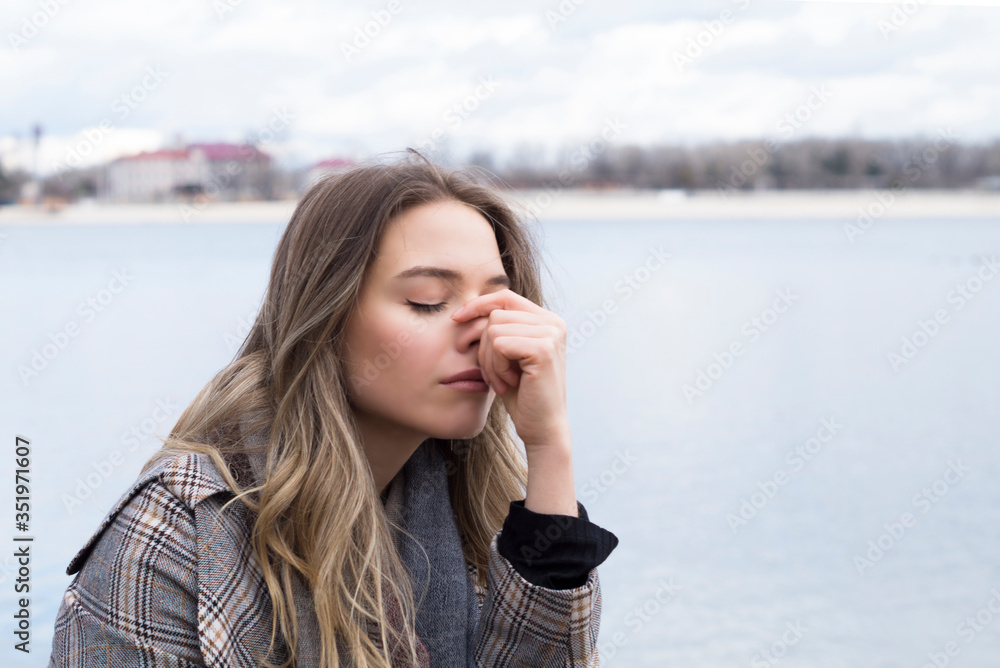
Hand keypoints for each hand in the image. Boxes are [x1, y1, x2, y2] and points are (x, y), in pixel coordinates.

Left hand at [451, 289, 569, 449]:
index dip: (478, 304)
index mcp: (547, 321)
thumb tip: (466, 308)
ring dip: (490, 361)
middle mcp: (553, 323)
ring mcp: (551, 334)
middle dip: (484, 347)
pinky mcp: (543, 348)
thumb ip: (498, 330)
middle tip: (495, 376)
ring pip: (494, 330)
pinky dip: (496, 367)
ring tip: (504, 381)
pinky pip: (499, 344)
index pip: (505, 297)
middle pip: (495, 315)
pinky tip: (509, 383)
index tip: (456, 318)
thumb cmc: (521, 394)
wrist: (541, 427)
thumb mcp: (507, 356)